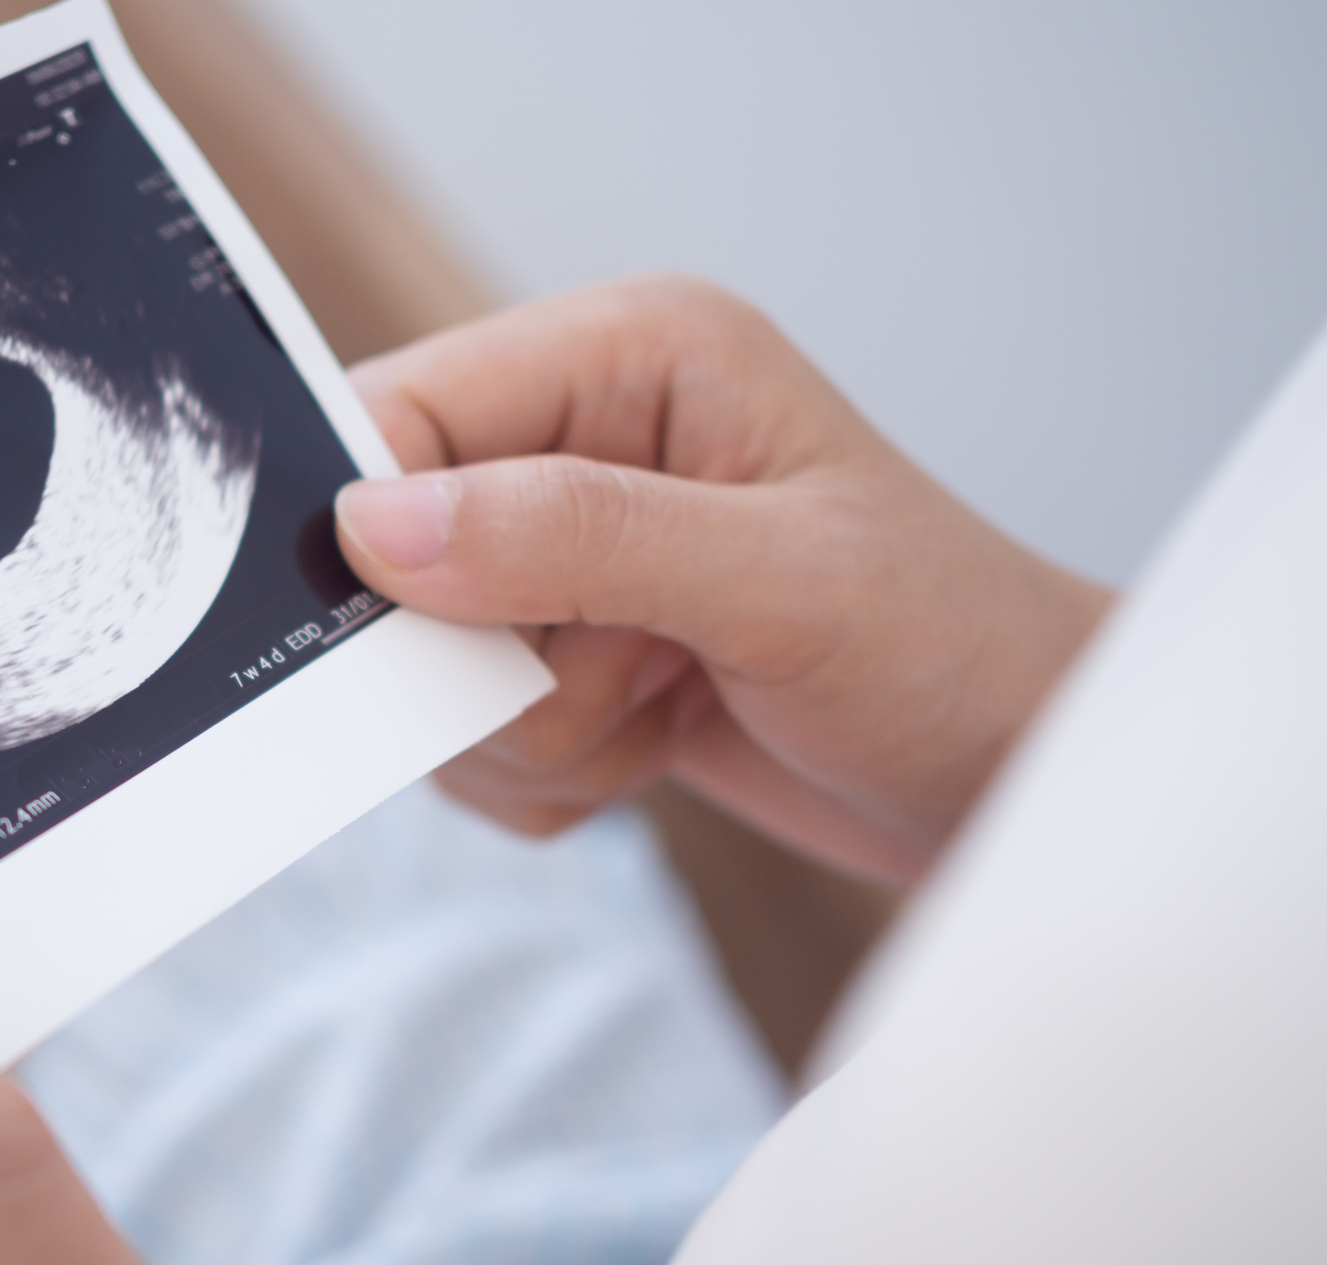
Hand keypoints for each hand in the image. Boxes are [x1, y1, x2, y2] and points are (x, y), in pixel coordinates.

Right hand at [336, 277, 1110, 883]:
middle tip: (624, 676)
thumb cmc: (952, 651)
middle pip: (393, 555)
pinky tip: (654, 746)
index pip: (407, 411)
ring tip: (662, 709)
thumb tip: (379, 526)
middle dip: (489, 661)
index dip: (375, 528)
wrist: (1015, 779)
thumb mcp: (778, 582)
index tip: (429, 634)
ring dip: (532, 731)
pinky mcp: (567, 651)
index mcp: (629, 358)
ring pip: (425, 666)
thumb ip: (576, 537)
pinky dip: (548, 772)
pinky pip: (468, 738)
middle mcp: (584, 441)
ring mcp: (570, 555)